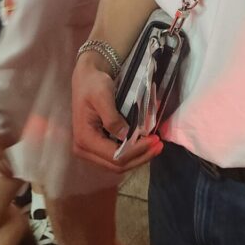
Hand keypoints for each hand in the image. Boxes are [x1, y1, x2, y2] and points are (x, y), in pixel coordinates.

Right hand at [71, 54, 161, 172]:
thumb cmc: (93, 84)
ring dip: (138, 157)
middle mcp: (84, 150)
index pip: (115, 155)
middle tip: (159, 145)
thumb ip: (112, 118)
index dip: (137, 151)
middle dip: (140, 157)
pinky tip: (145, 144)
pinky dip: (132, 153)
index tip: (155, 140)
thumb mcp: (103, 97)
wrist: (86, 78)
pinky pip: (116, 157)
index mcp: (84, 140)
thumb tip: (126, 137)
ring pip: (118, 164)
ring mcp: (90, 150)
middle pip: (117, 165)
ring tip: (155, 146)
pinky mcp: (97, 146)